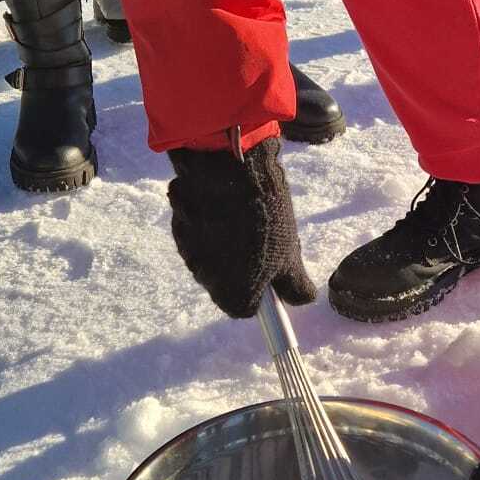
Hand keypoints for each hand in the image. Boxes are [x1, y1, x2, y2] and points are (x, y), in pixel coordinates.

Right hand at [167, 136, 316, 318]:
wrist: (230, 170)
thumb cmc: (265, 219)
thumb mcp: (289, 253)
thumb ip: (294, 284)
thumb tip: (301, 298)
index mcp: (232, 294)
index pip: (244, 309)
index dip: (259, 292)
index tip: (269, 271)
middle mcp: (205, 280)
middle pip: (225, 283)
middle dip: (241, 267)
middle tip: (260, 239)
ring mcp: (188, 252)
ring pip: (210, 257)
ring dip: (224, 243)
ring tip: (242, 217)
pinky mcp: (178, 225)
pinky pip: (197, 232)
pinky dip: (209, 223)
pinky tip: (223, 204)